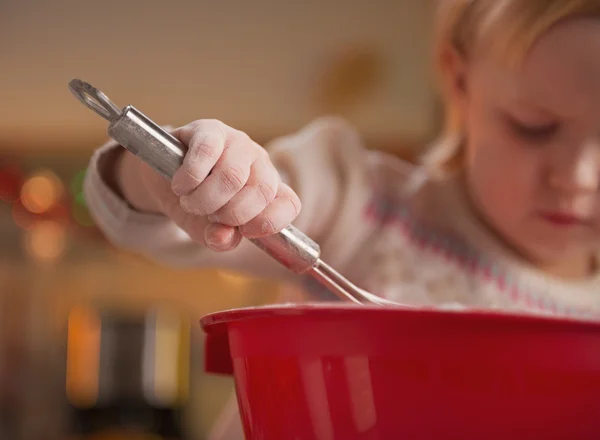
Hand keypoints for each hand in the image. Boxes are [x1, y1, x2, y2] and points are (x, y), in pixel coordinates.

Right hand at [135, 119, 300, 251]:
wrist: (162, 177)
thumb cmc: (194, 203)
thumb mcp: (206, 230)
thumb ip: (220, 239)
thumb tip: (223, 237)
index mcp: (268, 190)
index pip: (289, 204)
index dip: (269, 222)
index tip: (243, 232)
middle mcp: (259, 163)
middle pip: (261, 190)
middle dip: (229, 213)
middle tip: (206, 214)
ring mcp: (238, 143)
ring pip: (234, 174)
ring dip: (205, 198)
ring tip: (189, 201)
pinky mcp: (210, 129)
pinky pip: (207, 152)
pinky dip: (190, 177)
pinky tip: (181, 185)